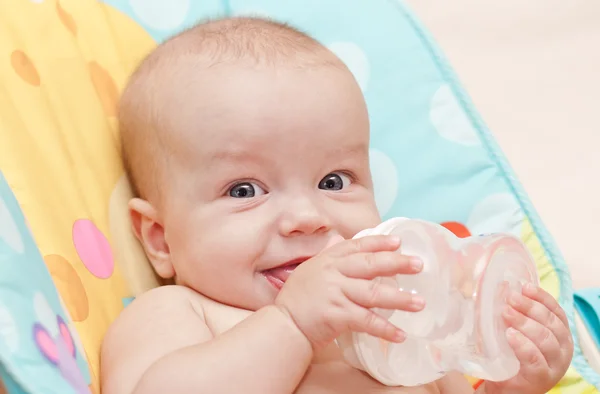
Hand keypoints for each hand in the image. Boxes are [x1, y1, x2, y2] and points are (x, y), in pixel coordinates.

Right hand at [274, 235, 423, 349]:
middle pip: (371, 265)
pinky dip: (385, 329)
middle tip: (419, 265)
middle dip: (397, 264)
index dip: (379, 243)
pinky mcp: (337, 315)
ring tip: (419, 302)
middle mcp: (333, 272)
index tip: (399, 242)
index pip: (358, 245)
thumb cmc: (299, 298)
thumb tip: (343, 242)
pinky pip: (367, 321)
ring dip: (399, 299)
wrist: (284, 323)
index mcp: (328, 259)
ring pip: (373, 294)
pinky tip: (400, 335)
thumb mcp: (311, 269)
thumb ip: (330, 257)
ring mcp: (336, 293)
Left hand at [485, 284, 573, 393]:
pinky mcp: (541, 378)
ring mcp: (554, 365)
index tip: (524, 286)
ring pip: (545, 338)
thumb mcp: (515, 330)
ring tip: (506, 313)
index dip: (541, 297)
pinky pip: (535, 359)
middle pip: (550, 322)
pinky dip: (523, 345)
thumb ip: (512, 312)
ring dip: (524, 322)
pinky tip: (510, 335)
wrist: (507, 387)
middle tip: (510, 298)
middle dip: (530, 307)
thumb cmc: (512, 355)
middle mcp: (563, 348)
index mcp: (560, 334)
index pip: (556, 311)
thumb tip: (502, 286)